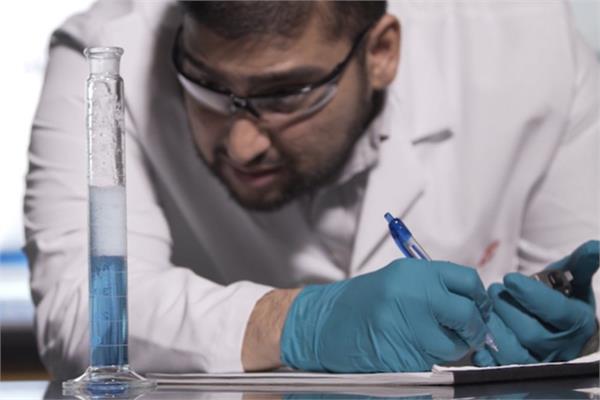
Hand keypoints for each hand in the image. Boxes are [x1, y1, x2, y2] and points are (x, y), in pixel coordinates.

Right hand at [280, 259, 491, 371]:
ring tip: (426, 341)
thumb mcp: (397, 281)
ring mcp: (408, 328)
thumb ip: (433, 288)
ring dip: (450, 349)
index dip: (478, 298)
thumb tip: (473, 305)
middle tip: (469, 333)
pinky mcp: (404, 357)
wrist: (324, 324)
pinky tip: (408, 350)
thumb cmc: (361, 303)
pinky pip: (433, 364)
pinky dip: (429, 361)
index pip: (467, 281)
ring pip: (454, 346)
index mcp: (414, 273)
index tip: (477, 307)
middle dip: (474, 329)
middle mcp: (414, 296)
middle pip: (467, 315)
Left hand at [473, 240, 598, 365]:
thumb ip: (580, 264)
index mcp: (578, 324)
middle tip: (494, 290)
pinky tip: (477, 337)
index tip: (510, 278)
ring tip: (486, 309)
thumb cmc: (561, 299)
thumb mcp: (573, 280)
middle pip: (531, 333)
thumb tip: (595, 247)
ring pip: (514, 354)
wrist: (555, 328)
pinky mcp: (519, 371)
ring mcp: (540, 362)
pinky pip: (499, 368)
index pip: (557, 312)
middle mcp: (561, 347)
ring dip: (495, 328)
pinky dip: (486, 355)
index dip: (532, 295)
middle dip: (507, 308)